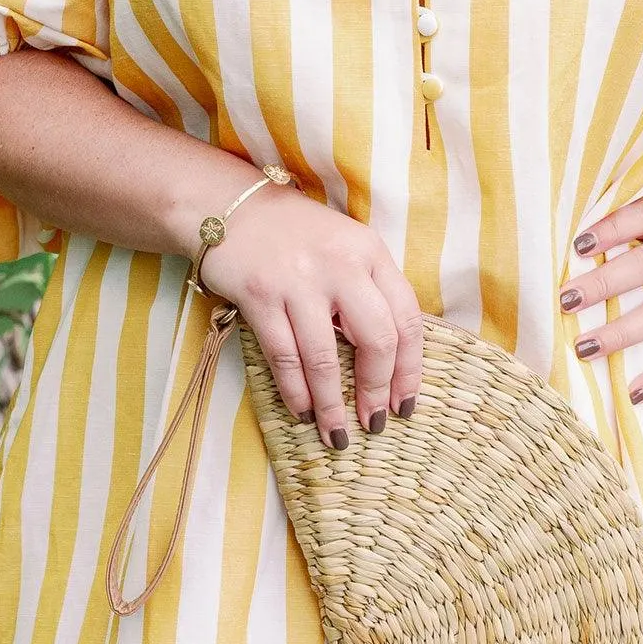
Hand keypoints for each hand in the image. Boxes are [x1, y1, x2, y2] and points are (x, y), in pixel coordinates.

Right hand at [200, 186, 424, 448]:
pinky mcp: (261, 295)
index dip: (410, 368)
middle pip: (376, 339)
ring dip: (332, 404)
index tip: (405, 404)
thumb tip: (391, 362)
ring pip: (325, 358)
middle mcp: (341, 264)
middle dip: (376, 390)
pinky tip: (302, 410)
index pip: (407, 317)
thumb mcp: (347, 248)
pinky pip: (284, 356)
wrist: (232, 208)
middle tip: (373, 422)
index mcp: (370, 251)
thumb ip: (370, 291)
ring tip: (336, 434)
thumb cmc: (298, 237)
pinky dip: (295, 391)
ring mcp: (299, 280)